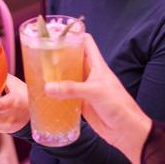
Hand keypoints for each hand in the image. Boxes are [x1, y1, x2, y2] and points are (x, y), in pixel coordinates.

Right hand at [44, 34, 151, 163]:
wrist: (126, 130)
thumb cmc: (119, 105)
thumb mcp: (95, 92)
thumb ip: (72, 89)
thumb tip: (47, 87)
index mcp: (97, 64)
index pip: (85, 42)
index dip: (73, 34)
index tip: (55, 33)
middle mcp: (90, 74)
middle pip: (72, 57)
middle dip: (58, 53)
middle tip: (39, 52)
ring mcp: (84, 88)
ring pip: (67, 75)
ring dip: (55, 73)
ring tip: (37, 69)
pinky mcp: (81, 103)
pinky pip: (66, 94)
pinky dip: (56, 92)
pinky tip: (44, 92)